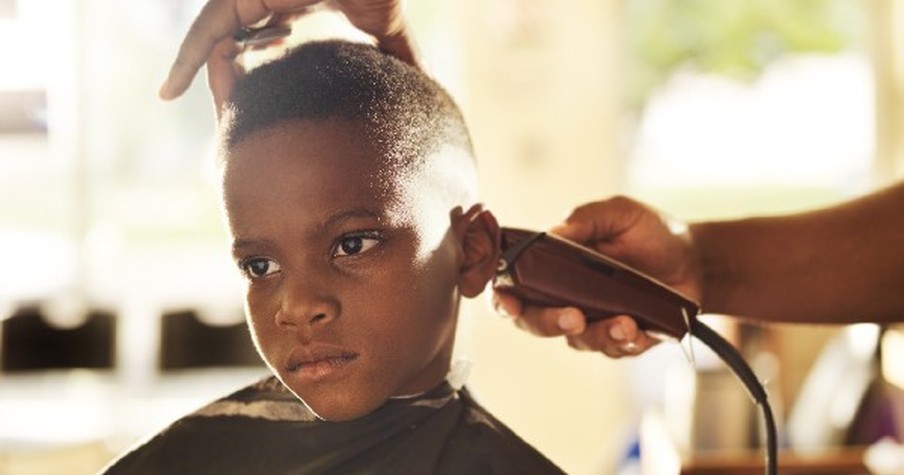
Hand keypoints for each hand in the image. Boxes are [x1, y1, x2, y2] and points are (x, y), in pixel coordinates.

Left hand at [159, 0, 415, 111]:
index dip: (264, 66)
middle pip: (237, 41)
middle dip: (222, 70)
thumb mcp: (387, 26)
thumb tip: (423, 87)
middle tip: (214, 106)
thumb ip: (399, 56)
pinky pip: (206, 31)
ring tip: (170, 96)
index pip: (272, 40)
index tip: (257, 95)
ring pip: (212, 37)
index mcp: (299, 3)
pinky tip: (169, 92)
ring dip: (192, 65)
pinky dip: (186, 62)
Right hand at [492, 196, 702, 357]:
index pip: (515, 286)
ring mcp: (593, 321)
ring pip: (579, 341)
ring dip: (598, 335)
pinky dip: (626, 343)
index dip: (503, 299)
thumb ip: (585, 218)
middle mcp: (566, 296)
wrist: (695, 257)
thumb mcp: (619, 213)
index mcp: (554, 265)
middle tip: (573, 316)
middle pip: (537, 322)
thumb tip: (553, 232)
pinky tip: (641, 330)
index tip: (509, 303)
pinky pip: (615, 350)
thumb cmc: (650, 231)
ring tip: (625, 322)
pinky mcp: (622, 339)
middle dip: (548, 323)